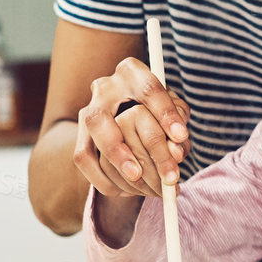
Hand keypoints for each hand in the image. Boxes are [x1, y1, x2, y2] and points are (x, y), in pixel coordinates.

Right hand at [74, 57, 191, 198]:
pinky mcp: (81, 134)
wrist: (129, 112)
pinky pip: (83, 158)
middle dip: (120, 147)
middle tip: (139, 173)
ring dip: (113, 164)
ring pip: (91, 138)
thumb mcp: (174, 110)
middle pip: (102, 117)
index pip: (148, 89)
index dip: (165, 113)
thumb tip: (176, 151)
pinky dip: (104, 178)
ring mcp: (88, 110)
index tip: (181, 136)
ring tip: (138, 184)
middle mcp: (105, 88)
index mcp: (132, 72)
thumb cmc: (159, 111)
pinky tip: (127, 189)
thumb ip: (178, 125)